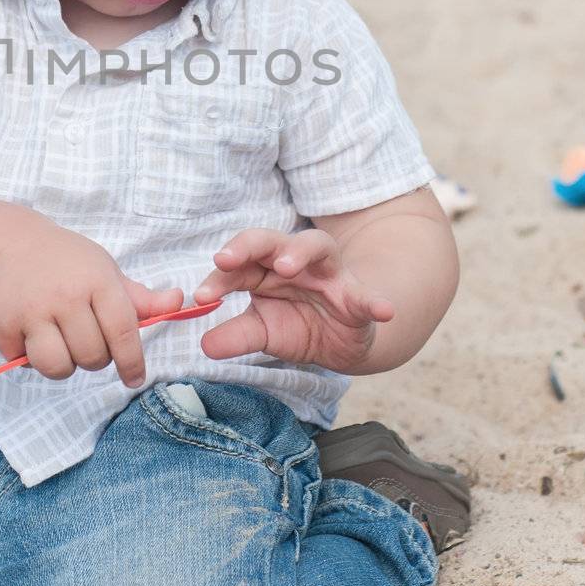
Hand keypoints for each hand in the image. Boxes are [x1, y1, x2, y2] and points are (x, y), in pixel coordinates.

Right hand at [0, 219, 183, 388]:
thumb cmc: (68, 263)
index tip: (134, 377)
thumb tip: (179, 302)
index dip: (132, 363)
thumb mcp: (106, 272)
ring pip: (58, 367)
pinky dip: (32, 358)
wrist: (9, 245)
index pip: (123, 334)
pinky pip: (26, 363)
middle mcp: (65, 296)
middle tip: (86, 340)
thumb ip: (141, 297)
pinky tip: (33, 336)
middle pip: (92, 357)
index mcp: (97, 281)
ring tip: (61, 344)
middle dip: (95, 358)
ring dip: (64, 365)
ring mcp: (32, 311)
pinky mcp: (2, 325)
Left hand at [192, 227, 394, 374]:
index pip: (238, 263)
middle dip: (247, 246)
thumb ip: (236, 335)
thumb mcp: (263, 333)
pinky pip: (368, 296)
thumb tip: (204, 345)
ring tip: (285, 266)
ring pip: (317, 246)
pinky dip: (376, 302)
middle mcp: (296, 262)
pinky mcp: (358, 297)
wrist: (339, 342)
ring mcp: (329, 274)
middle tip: (226, 259)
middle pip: (271, 240)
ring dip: (299, 251)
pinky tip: (384, 311)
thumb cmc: (296, 325)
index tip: (200, 296)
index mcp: (265, 270)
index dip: (219, 277)